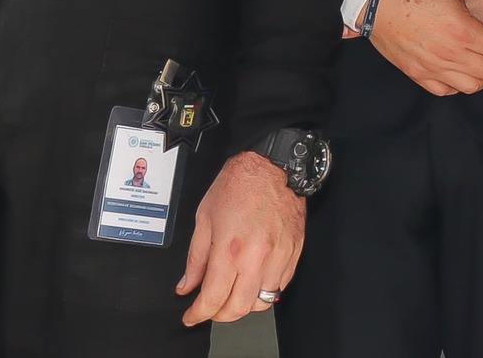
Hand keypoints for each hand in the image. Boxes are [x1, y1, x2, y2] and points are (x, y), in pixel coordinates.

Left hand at [177, 152, 304, 325]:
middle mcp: (257, 258)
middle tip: (209, 307)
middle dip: (218, 315)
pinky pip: (279, 287)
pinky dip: (263, 291)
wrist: (274, 166)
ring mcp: (279, 257)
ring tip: (232, 294)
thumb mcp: (205, 218)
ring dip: (243, 305)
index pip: (213, 299)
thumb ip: (196, 257)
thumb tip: (187, 285)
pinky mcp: (294, 253)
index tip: (191, 315)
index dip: (198, 314)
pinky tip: (253, 280)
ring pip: (261, 302)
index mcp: (231, 249)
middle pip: (238, 308)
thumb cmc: (239, 185)